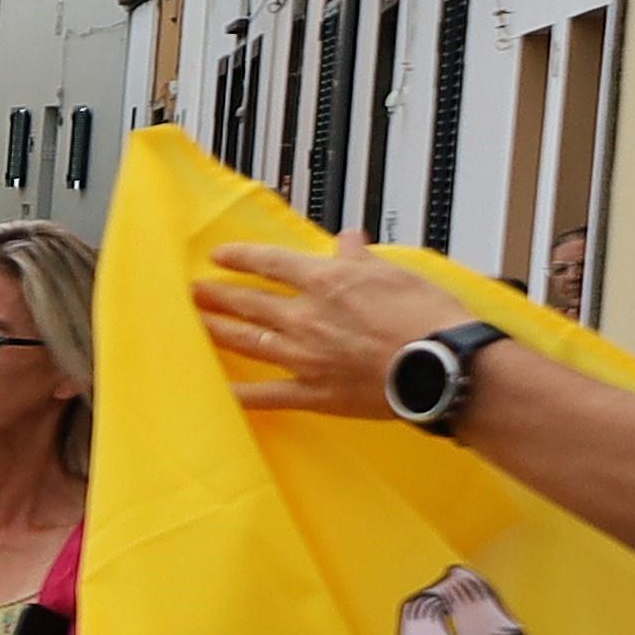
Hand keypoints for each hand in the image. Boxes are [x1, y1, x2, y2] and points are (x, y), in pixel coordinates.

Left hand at [197, 239, 467, 418]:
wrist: (442, 367)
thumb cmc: (428, 319)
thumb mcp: (398, 273)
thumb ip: (363, 257)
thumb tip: (349, 239)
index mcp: (327, 283)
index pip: (271, 263)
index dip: (242, 258)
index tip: (220, 256)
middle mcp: (306, 317)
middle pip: (249, 302)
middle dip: (218, 295)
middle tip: (193, 292)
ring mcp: (305, 356)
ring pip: (248, 340)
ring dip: (217, 330)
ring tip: (195, 323)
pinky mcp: (315, 392)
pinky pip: (268, 395)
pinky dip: (242, 395)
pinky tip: (220, 392)